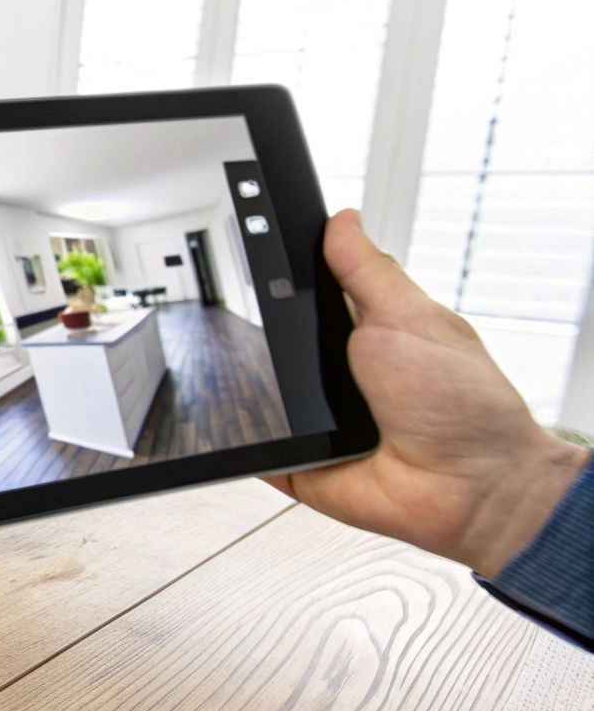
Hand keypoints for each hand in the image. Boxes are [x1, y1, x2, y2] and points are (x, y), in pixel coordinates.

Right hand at [267, 209, 588, 575]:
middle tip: (246, 315)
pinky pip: (255, 448)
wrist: (470, 490)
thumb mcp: (411, 318)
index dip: (280, 276)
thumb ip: (368, 271)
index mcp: (365, 333)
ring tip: (259, 377)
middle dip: (258, 331)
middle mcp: (337, 376)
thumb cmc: (463, 406)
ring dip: (252, 387)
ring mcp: (315, 421)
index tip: (248, 249)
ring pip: (259, 394)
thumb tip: (341, 220)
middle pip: (274, 342)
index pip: (309, 295)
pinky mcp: (297, 463)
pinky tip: (240, 427)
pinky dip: (245, 441)